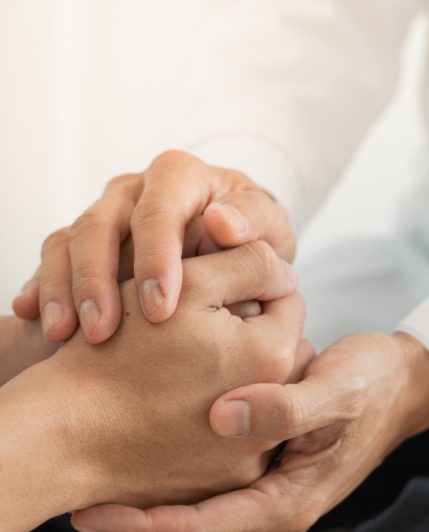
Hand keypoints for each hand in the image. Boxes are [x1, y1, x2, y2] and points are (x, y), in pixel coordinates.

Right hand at [0, 241, 306, 531]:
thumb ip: (250, 264)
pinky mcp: (225, 479)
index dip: (255, 287)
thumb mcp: (188, 285)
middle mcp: (275, 412)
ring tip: (193, 365)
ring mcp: (251, 454)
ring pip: (264, 391)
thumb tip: (286, 272)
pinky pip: (242, 435)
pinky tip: (185, 403)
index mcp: (272, 355)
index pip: (288, 301)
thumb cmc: (119, 353)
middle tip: (207, 328)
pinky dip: (223, 414)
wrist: (65, 435)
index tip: (222, 293)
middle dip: (255, 330)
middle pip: (282, 350)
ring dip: (241, 372)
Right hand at [12, 150, 294, 343]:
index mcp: (181, 177)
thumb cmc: (254, 237)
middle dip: (98, 279)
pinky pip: (54, 257)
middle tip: (102, 331)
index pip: (159, 209)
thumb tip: (220, 223)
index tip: (160, 309)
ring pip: (70, 240)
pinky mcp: (88, 240)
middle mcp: (137, 190)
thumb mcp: (267, 228)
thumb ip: (252, 222)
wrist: (233, 244)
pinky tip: (38, 320)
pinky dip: (44, 287)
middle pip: (101, 223)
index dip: (155, 257)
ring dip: (65, 289)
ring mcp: (108, 213)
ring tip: (64, 335)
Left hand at [70, 333, 428, 531]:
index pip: (203, 527)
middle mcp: (272, 501)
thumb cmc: (371, 385)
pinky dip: (174, 467)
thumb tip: (223, 419)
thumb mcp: (337, 391)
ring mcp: (267, 482)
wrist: (397, 382)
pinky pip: (210, 473)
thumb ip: (287, 407)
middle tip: (79, 495)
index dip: (146, 524)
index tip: (94, 513)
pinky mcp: (263, 459)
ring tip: (97, 475)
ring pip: (196, 499)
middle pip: (190, 522)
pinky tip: (145, 441)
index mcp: (288, 500)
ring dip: (149, 491)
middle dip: (135, 514)